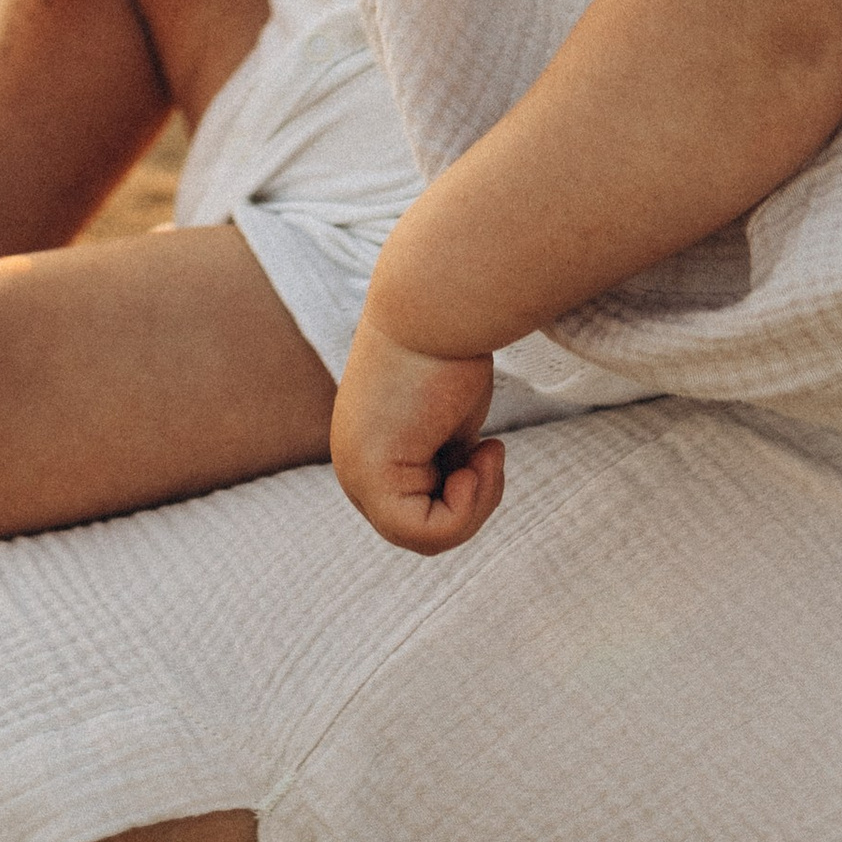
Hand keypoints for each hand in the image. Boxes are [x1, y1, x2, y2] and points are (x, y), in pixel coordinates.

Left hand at [329, 327, 501, 555]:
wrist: (435, 302)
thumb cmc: (450, 347)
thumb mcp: (449, 417)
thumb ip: (444, 456)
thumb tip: (457, 482)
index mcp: (365, 451)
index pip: (418, 513)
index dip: (464, 495)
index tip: (484, 448)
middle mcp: (352, 465)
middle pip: (421, 531)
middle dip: (471, 501)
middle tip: (490, 453)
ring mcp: (356, 472)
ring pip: (425, 538)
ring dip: (474, 504)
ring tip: (488, 453)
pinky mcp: (371, 474)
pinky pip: (425, 534)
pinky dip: (468, 507)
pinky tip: (481, 455)